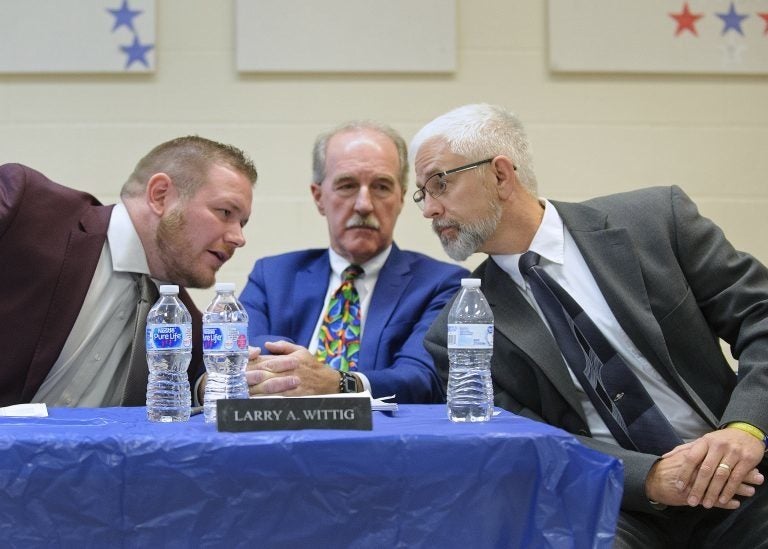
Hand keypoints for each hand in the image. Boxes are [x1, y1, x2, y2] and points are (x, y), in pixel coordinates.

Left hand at [245, 340, 338, 395]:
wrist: (329, 382)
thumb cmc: (312, 366)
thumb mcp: (301, 351)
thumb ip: (283, 347)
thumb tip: (266, 344)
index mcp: (287, 360)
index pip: (265, 362)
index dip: (251, 365)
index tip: (238, 369)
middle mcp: (288, 372)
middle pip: (264, 375)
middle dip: (249, 379)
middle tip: (234, 382)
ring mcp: (291, 385)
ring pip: (269, 389)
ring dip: (254, 391)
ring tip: (240, 394)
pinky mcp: (294, 397)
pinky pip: (278, 399)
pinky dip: (267, 402)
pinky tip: (256, 404)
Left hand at [648, 429, 764, 507]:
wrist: (747, 432)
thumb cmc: (721, 440)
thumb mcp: (703, 440)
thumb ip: (684, 449)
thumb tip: (664, 457)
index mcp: (705, 441)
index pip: (691, 458)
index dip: (684, 473)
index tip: (679, 487)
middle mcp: (718, 446)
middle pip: (705, 470)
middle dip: (697, 487)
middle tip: (691, 501)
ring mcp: (733, 453)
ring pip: (720, 475)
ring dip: (712, 492)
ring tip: (705, 504)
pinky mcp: (747, 460)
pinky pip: (736, 478)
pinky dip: (728, 490)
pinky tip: (722, 500)